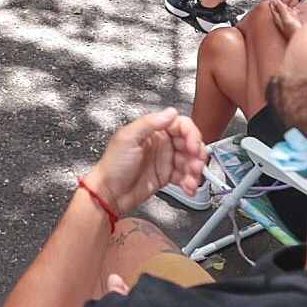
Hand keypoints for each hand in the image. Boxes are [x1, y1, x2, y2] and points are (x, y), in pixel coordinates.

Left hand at [83, 109, 205, 215]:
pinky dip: (189, 182)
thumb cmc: (113, 165)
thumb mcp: (128, 138)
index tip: (193, 147)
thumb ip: (149, 123)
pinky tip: (188, 188)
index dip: (191, 134)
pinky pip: (185, 176)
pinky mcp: (166, 176)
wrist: (109, 193)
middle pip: (190, 143)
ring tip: (191, 181)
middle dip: (197, 155)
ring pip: (190, 161)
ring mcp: (165, 160)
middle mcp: (161, 143)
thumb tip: (170, 112)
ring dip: (195, 171)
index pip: (181, 125)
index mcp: (153, 130)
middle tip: (195, 166)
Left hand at [266, 0, 303, 40]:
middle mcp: (283, 16)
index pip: (275, 2)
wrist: (304, 43)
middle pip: (284, 1)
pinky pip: (296, 7)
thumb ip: (281, 10)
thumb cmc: (294, 36)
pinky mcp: (297, 19)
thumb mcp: (287, 21)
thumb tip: (274, 0)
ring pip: (291, 3)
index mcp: (277, 16)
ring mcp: (290, 17)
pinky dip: (299, 2)